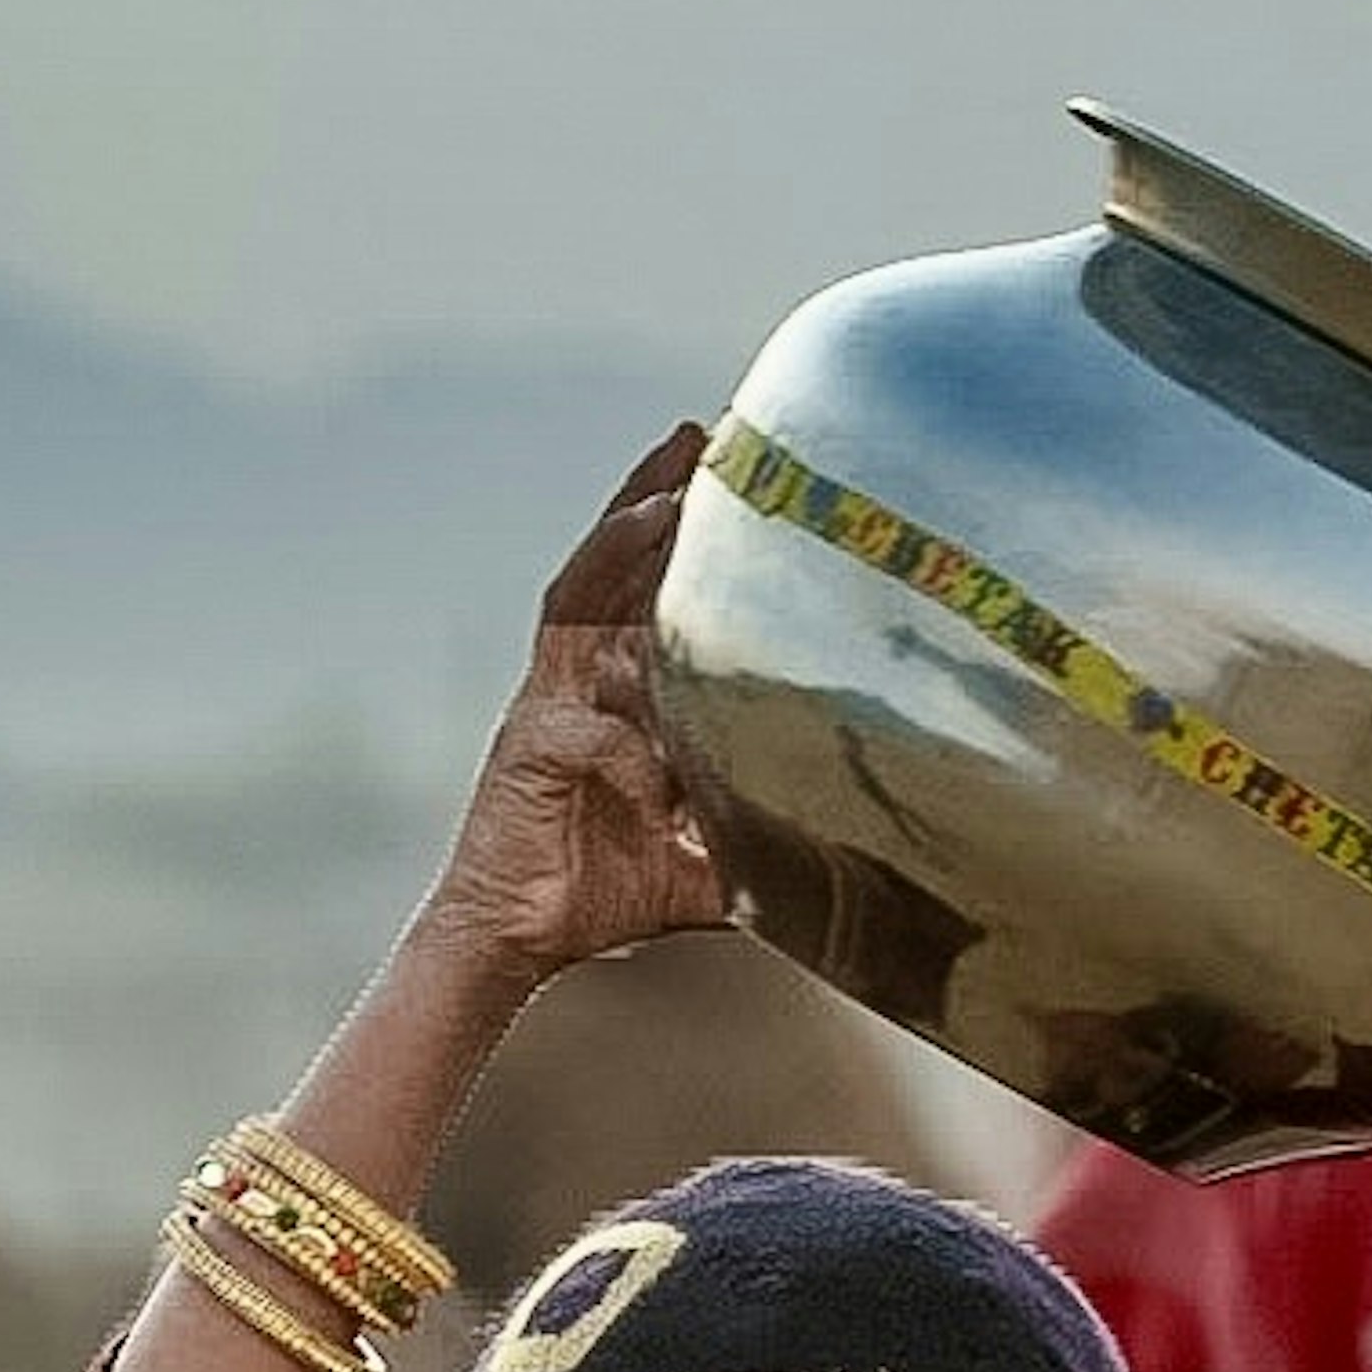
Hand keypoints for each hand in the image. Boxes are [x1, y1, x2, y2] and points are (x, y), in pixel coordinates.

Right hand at [425, 426, 732, 990]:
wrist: (514, 937)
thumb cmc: (607, 894)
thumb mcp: (711, 865)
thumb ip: (767, 845)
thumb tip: (857, 863)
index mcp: (618, 692)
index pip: (655, 594)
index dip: (690, 535)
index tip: (740, 480)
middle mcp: (580, 678)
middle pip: (619, 566)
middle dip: (661, 497)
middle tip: (712, 434)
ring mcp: (551, 701)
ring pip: (591, 595)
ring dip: (631, 534)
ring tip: (677, 482)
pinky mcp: (531, 742)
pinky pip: (583, 690)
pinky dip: (618, 657)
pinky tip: (649, 593)